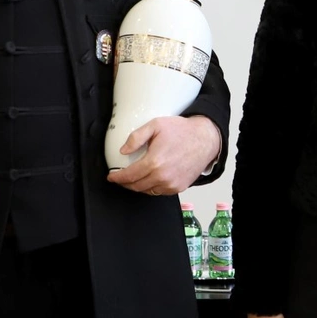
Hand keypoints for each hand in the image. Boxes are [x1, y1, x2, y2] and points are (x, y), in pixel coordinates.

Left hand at [105, 115, 219, 194]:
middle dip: (125, 183)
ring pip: (147, 191)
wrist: (205, 139)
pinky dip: (152, 188)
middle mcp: (163, 176)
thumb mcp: (156, 125)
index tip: (112, 177)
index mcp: (154, 162)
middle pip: (136, 186)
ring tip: (134, 179)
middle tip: (120, 178)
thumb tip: (123, 150)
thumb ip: (136, 137)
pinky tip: (150, 179)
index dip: (117, 178)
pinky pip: (160, 192)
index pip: (129, 176)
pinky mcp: (179, 187)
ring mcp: (172, 184)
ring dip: (138, 186)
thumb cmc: (182, 131)